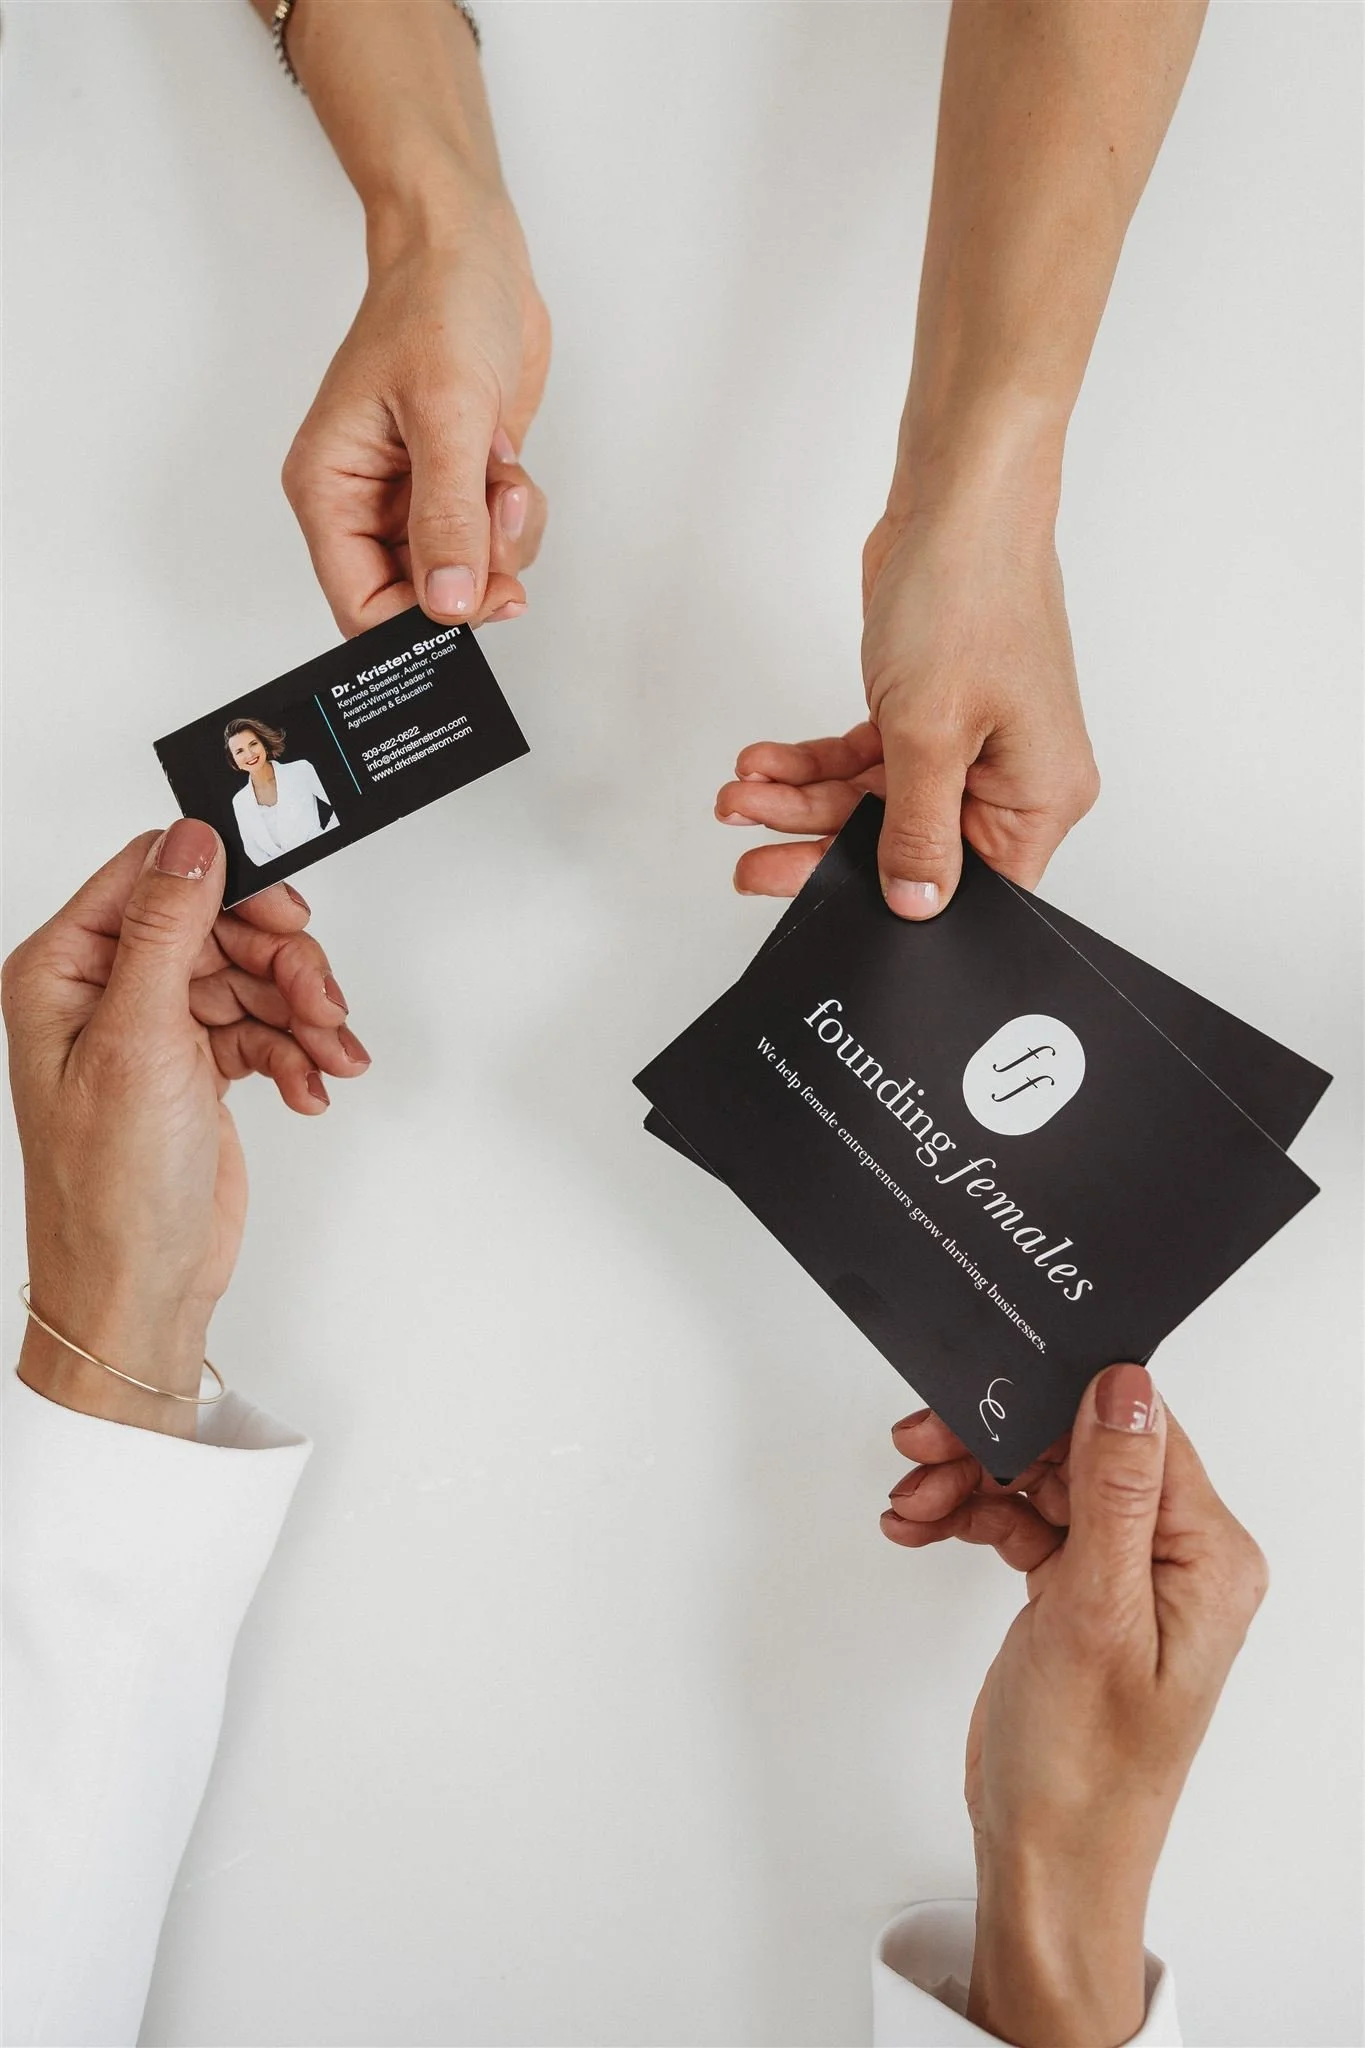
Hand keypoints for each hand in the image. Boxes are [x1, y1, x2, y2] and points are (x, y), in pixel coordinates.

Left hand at [3, 821, 369, 1436]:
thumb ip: (167, 932)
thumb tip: (192, 841)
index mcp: (65, 970)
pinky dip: (297, 1052)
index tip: (288, 914)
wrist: (139, 1293)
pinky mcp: (197, 1067)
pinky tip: (311, 1085)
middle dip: (281, 962)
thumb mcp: (138, 1042)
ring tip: (327, 1055)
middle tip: (318, 1001)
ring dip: (301, 1012)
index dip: (230, 888)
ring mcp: (155, 1030)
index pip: (156, 878)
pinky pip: (264, 1028)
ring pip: (253, 976)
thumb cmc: (109, 1193)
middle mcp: (106, 991)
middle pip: (219, 925)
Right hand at [283, 197, 549, 636]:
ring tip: (502, 468)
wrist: (472, 251)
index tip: (475, 598)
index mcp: (329, 489)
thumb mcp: (445, 412)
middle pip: (420, 600)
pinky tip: (507, 460)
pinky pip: (496, 546)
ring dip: (503, 539)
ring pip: (466, 578)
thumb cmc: (437, 304)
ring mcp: (414, 500)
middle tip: (499, 513)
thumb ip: (446, 516)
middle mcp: (366, 504)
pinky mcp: (459, 490)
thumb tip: (446, 602)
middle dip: (474, 570)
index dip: (420, 621)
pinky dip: (516, 519)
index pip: (360, 606)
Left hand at [715, 502, 1098, 914]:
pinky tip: (764, 763)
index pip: (971, 888)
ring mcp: (968, 744)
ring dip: (801, 799)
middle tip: (752, 862)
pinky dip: (813, 762)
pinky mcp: (927, 713)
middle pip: (907, 846)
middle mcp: (1010, 778)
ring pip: (872, 802)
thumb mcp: (931, 733)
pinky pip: (864, 760)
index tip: (822, 906)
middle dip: (819, 847)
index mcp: (1039, 797)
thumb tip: (916, 903)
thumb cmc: (970, 594)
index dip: (897, 903)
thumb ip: (915, 828)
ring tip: (741, 796)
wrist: (956, 499)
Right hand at [882, 1366, 1267, 2047]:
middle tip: (921, 1449)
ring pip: (1040, 1478)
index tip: (977, 1398)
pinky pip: (1021, 1520)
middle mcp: (1173, 1557)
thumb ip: (1112, 1493)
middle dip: (992, 1442)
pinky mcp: (1077, 1592)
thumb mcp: (1095, 1616)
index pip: (1135, 1429)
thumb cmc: (1085, 1770)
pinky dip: (969, 1514)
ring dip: (968, 1478)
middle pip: (1077, 1446)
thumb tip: (1124, 1386)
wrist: (1047, 1862)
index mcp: (1206, 1555)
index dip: (1051, 1402)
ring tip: (913, 1503)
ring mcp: (1123, 1575)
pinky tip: (924, 1525)